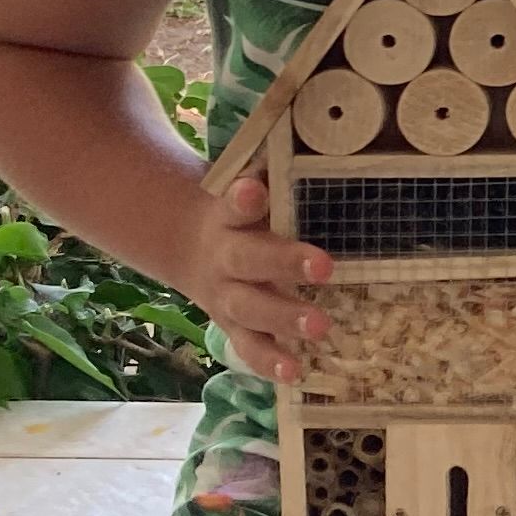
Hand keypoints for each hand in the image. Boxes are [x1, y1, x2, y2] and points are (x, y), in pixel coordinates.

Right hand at [182, 169, 331, 384]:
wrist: (190, 246)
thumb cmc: (243, 214)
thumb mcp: (250, 188)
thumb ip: (276, 173)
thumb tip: (323, 143)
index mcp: (227, 216)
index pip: (236, 203)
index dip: (245, 197)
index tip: (256, 188)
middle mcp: (224, 255)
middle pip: (249, 260)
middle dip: (285, 263)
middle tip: (325, 267)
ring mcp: (226, 294)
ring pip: (250, 308)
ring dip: (285, 318)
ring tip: (320, 326)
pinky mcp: (232, 325)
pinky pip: (248, 346)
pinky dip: (269, 361)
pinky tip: (295, 372)